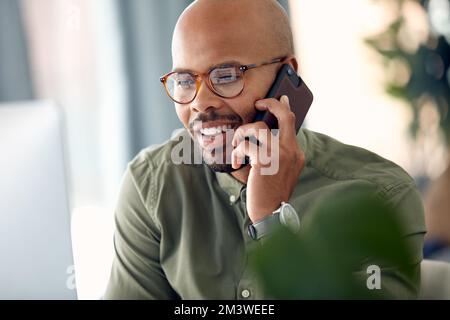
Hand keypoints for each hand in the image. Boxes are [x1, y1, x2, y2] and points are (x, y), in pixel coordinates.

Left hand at [231, 95, 304, 222]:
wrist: (272, 213)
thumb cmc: (271, 192)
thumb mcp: (280, 170)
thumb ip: (276, 153)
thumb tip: (260, 135)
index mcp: (296, 153)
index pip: (292, 122)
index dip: (282, 107)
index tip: (276, 99)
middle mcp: (291, 151)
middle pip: (284, 115)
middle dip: (270, 104)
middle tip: (259, 104)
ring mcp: (279, 155)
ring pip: (258, 128)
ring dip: (242, 133)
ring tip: (237, 145)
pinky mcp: (265, 162)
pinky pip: (245, 146)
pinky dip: (237, 152)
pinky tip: (237, 163)